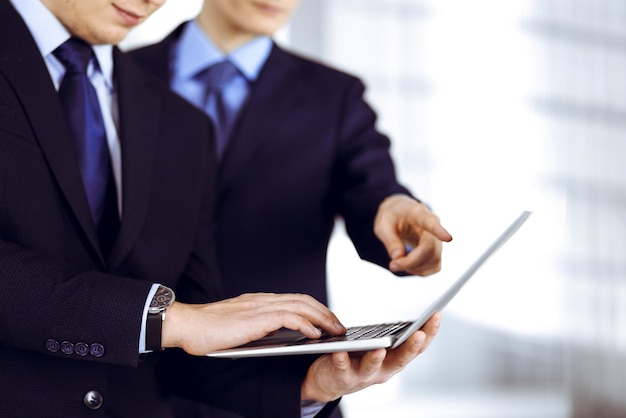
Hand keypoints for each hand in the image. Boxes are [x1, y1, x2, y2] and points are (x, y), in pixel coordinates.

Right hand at [161, 293, 345, 355]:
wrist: (186, 325)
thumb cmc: (207, 330)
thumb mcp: (239, 326)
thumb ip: (257, 326)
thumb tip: (276, 334)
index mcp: (259, 301)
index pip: (295, 299)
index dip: (315, 308)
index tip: (328, 320)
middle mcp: (262, 300)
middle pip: (303, 300)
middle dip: (325, 312)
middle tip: (340, 326)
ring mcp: (260, 307)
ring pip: (301, 306)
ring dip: (322, 318)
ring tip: (335, 331)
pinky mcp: (256, 319)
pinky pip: (289, 318)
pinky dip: (306, 325)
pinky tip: (315, 334)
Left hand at [301, 312, 441, 401]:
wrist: (331, 379)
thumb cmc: (358, 357)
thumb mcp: (380, 346)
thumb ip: (391, 336)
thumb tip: (409, 321)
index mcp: (395, 359)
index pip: (417, 347)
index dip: (429, 332)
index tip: (437, 314)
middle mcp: (384, 370)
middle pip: (400, 359)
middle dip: (411, 347)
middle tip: (420, 334)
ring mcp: (363, 375)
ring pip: (372, 367)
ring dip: (376, 358)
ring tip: (380, 349)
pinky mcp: (342, 376)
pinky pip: (342, 367)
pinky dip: (342, 359)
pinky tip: (340, 351)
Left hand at [374, 194, 451, 274]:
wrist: (399, 214)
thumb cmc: (392, 217)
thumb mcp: (383, 224)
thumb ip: (390, 240)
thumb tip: (398, 257)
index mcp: (418, 214)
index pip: (431, 222)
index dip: (440, 231)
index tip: (448, 238)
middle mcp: (433, 225)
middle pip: (430, 248)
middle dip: (411, 261)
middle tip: (392, 265)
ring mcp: (437, 239)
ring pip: (434, 260)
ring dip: (414, 267)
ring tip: (398, 262)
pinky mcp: (437, 251)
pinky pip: (434, 267)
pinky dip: (419, 271)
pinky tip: (408, 265)